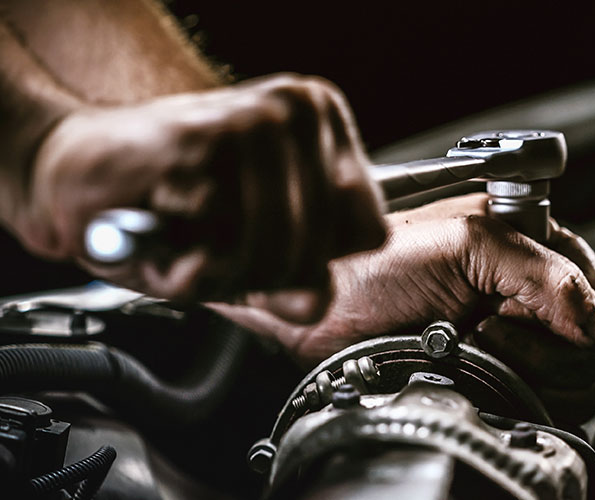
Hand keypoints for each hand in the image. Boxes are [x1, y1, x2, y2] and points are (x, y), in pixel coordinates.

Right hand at [17, 74, 385, 320]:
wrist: (79, 177)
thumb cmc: (172, 210)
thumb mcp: (249, 257)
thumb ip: (293, 285)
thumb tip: (314, 300)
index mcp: (324, 124)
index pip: (369, 228)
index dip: (317, 261)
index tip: (273, 252)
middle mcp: (299, 109)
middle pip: (322, 249)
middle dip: (264, 274)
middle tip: (217, 247)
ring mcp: (257, 119)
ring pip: (277, 250)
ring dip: (221, 269)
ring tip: (189, 234)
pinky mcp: (206, 137)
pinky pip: (224, 244)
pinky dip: (186, 260)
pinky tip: (166, 223)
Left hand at [212, 193, 594, 382]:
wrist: (324, 305)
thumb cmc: (376, 260)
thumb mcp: (468, 244)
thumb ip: (545, 275)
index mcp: (528, 244)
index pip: (594, 286)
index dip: (579, 309)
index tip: (536, 315)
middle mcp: (521, 290)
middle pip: (584, 339)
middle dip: (542, 340)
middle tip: (490, 324)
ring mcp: (505, 334)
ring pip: (562, 374)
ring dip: (520, 365)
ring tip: (472, 340)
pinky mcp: (486, 370)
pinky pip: (527, 396)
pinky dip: (504, 387)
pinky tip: (466, 363)